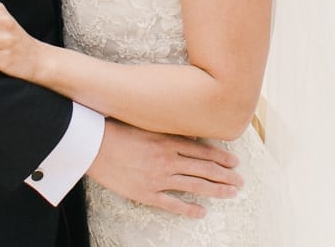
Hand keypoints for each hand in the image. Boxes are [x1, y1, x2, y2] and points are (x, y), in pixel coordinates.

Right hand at [87, 119, 242, 218]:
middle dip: (225, 175)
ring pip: (195, 185)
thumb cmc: (116, 129)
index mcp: (168, 140)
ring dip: (216, 190)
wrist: (93, 145)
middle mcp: (168, 159)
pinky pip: (172, 203)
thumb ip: (168, 129)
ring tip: (232, 193)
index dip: (221, 157)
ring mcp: (158, 177)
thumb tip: (190, 134)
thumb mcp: (146, 123)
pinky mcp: (146, 193)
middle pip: (204, 168)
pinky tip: (202, 212)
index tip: (235, 163)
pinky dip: (188, 209)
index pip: (203, 150)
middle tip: (241, 181)